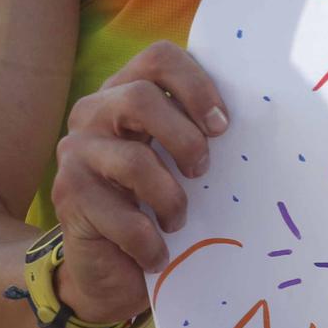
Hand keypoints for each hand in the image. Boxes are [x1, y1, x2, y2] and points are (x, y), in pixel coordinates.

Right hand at [50, 41, 228, 324]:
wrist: (106, 268)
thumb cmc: (154, 205)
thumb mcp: (177, 162)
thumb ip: (197, 131)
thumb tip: (260, 117)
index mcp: (123, 93)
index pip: (158, 58)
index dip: (195, 85)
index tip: (222, 125)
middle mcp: (92, 113)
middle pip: (140, 98)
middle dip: (185, 138)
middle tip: (201, 171)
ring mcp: (74, 153)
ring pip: (135, 160)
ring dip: (170, 198)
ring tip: (176, 220)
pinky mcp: (67, 195)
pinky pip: (124, 217)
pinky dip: (150, 241)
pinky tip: (156, 254)